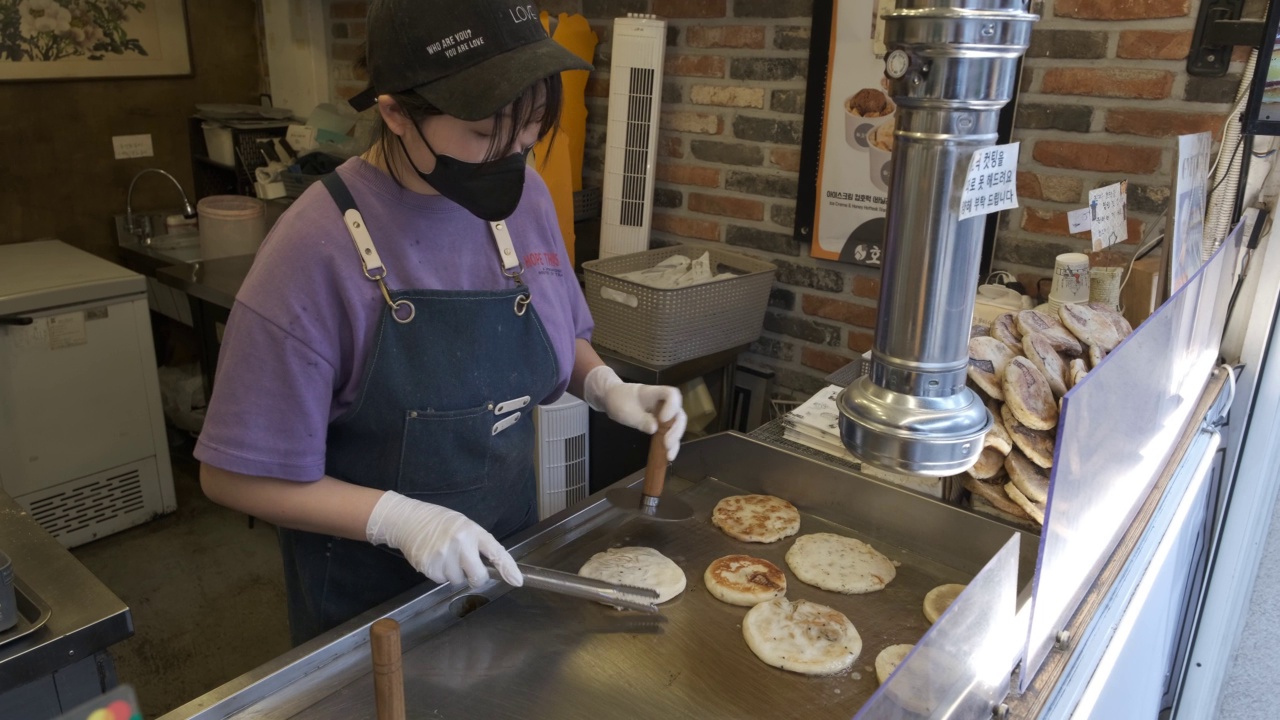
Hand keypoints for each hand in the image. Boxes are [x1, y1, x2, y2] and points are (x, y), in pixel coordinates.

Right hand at [366, 491, 522, 587]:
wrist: (407, 519)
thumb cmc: (439, 522)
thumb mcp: (463, 525)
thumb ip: (477, 544)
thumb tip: (494, 568)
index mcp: (472, 531)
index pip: (496, 551)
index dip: (508, 568)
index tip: (517, 581)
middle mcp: (460, 542)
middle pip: (477, 577)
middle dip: (475, 578)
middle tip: (466, 568)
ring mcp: (443, 555)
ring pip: (458, 581)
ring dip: (453, 573)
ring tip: (443, 555)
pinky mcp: (428, 566)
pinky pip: (441, 581)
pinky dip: (439, 574)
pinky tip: (434, 559)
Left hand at [583, 365, 687, 460]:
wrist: (612, 399)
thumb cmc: (618, 400)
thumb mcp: (625, 411)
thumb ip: (640, 419)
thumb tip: (655, 429)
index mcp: (654, 393)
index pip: (672, 394)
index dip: (672, 406)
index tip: (662, 419)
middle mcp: (663, 403)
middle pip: (678, 413)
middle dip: (676, 429)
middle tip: (667, 443)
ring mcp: (663, 414)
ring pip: (676, 425)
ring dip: (675, 439)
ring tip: (669, 455)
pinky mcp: (660, 424)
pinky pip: (669, 433)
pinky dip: (671, 444)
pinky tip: (668, 456)